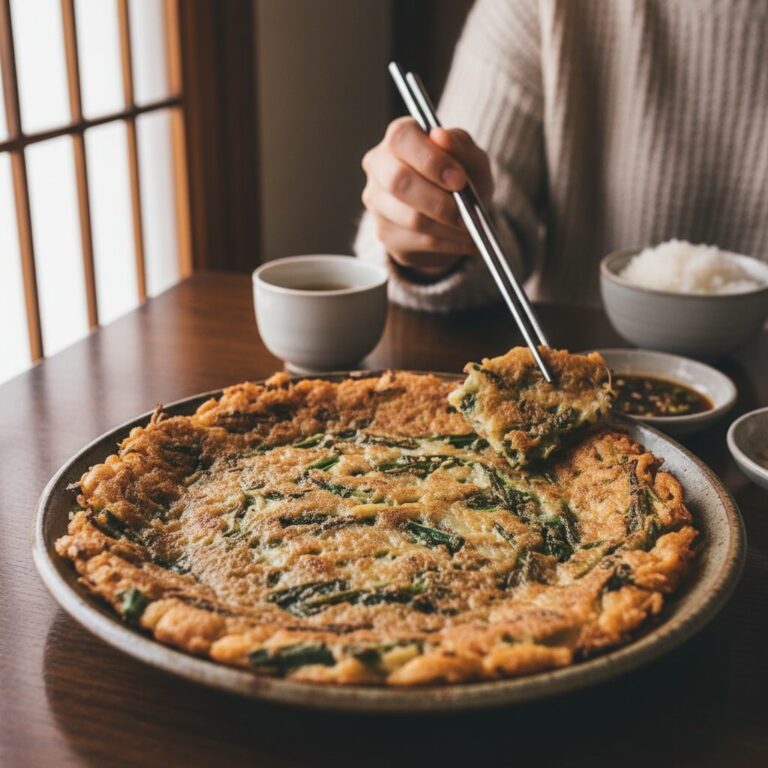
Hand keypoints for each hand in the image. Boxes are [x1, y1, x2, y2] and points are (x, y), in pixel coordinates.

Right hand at [361, 117, 492, 277]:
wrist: (454, 216)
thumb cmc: (460, 178)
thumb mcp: (471, 158)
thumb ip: (460, 145)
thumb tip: (441, 136)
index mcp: (399, 138)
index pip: (401, 139)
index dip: (431, 160)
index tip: (459, 180)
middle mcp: (379, 166)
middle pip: (398, 181)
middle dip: (438, 200)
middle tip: (465, 211)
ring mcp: (377, 201)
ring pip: (410, 217)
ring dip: (448, 226)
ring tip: (470, 226)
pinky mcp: (385, 232)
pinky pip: (419, 241)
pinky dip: (448, 242)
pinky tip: (464, 239)